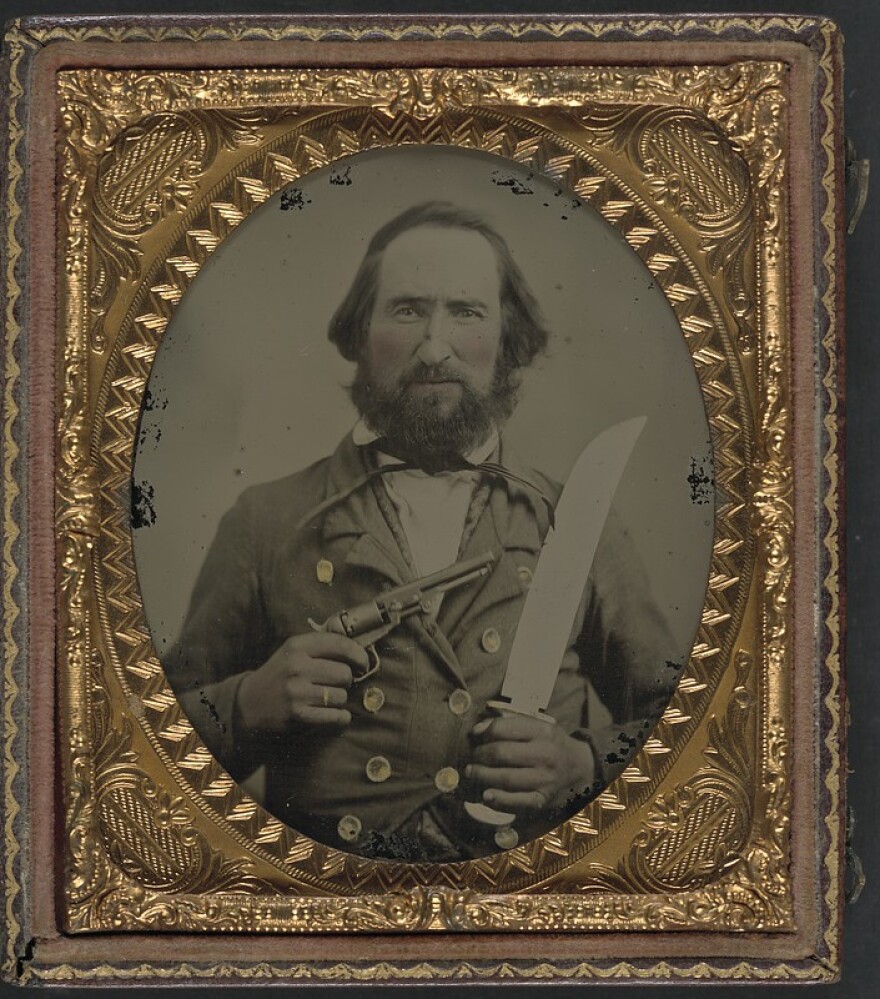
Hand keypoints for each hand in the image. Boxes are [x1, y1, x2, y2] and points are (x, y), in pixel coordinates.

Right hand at [236, 632, 368, 732]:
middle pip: (344, 673)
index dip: (358, 655)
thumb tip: (361, 651)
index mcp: (298, 646)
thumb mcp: (294, 652)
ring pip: (341, 696)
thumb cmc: (280, 676)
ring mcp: (296, 691)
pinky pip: (336, 716)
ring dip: (339, 700)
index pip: (340, 644)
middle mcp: (296, 666)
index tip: (363, 664)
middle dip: (345, 681)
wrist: (248, 704)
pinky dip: (340, 718)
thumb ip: (322, 647)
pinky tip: (334, 715)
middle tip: (335, 685)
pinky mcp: (297, 714)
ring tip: (325, 700)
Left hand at [466, 714, 594, 814]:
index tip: (474, 736)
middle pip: (501, 754)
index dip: (483, 732)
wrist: (579, 768)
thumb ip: (508, 724)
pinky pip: (516, 802)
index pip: (503, 729)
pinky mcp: (542, 800)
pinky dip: (498, 800)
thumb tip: (478, 731)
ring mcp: (544, 779)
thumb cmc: (551, 744)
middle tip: (471, 757)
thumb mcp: (536, 726)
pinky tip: (485, 795)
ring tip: (471, 773)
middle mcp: (544, 754)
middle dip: (479, 755)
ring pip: (505, 778)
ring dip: (482, 776)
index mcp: (542, 732)